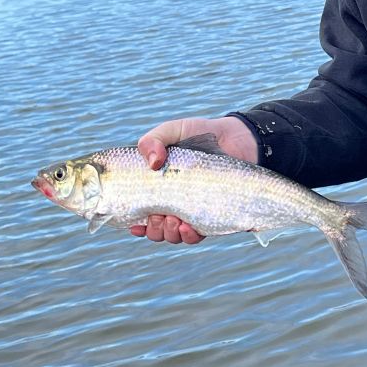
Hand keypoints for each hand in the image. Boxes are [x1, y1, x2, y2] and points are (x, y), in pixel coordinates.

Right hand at [129, 116, 257, 243]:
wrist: (234, 138)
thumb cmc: (198, 133)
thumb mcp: (171, 130)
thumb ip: (153, 139)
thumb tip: (153, 163)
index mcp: (157, 187)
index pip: (139, 211)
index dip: (133, 221)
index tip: (132, 222)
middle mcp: (171, 202)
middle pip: (154, 229)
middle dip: (152, 229)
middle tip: (157, 215)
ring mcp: (190, 210)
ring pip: (172, 235)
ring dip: (168, 233)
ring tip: (172, 220)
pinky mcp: (210, 215)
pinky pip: (196, 235)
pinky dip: (188, 236)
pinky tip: (186, 226)